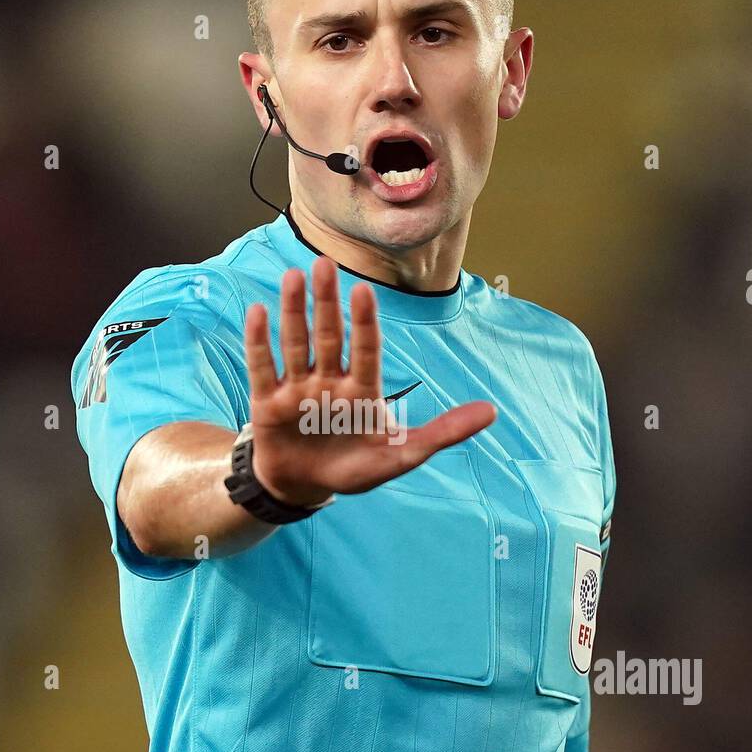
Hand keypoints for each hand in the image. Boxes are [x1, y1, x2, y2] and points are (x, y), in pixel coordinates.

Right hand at [243, 256, 495, 507]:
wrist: (304, 486)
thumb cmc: (355, 468)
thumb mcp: (401, 455)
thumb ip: (444, 432)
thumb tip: (492, 412)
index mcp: (362, 391)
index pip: (366, 351)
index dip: (365, 323)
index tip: (364, 290)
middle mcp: (330, 382)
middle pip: (329, 337)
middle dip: (326, 303)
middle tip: (324, 265)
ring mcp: (298, 389)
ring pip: (296, 344)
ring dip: (293, 312)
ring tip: (294, 277)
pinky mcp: (268, 401)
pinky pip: (263, 367)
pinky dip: (260, 342)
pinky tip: (258, 311)